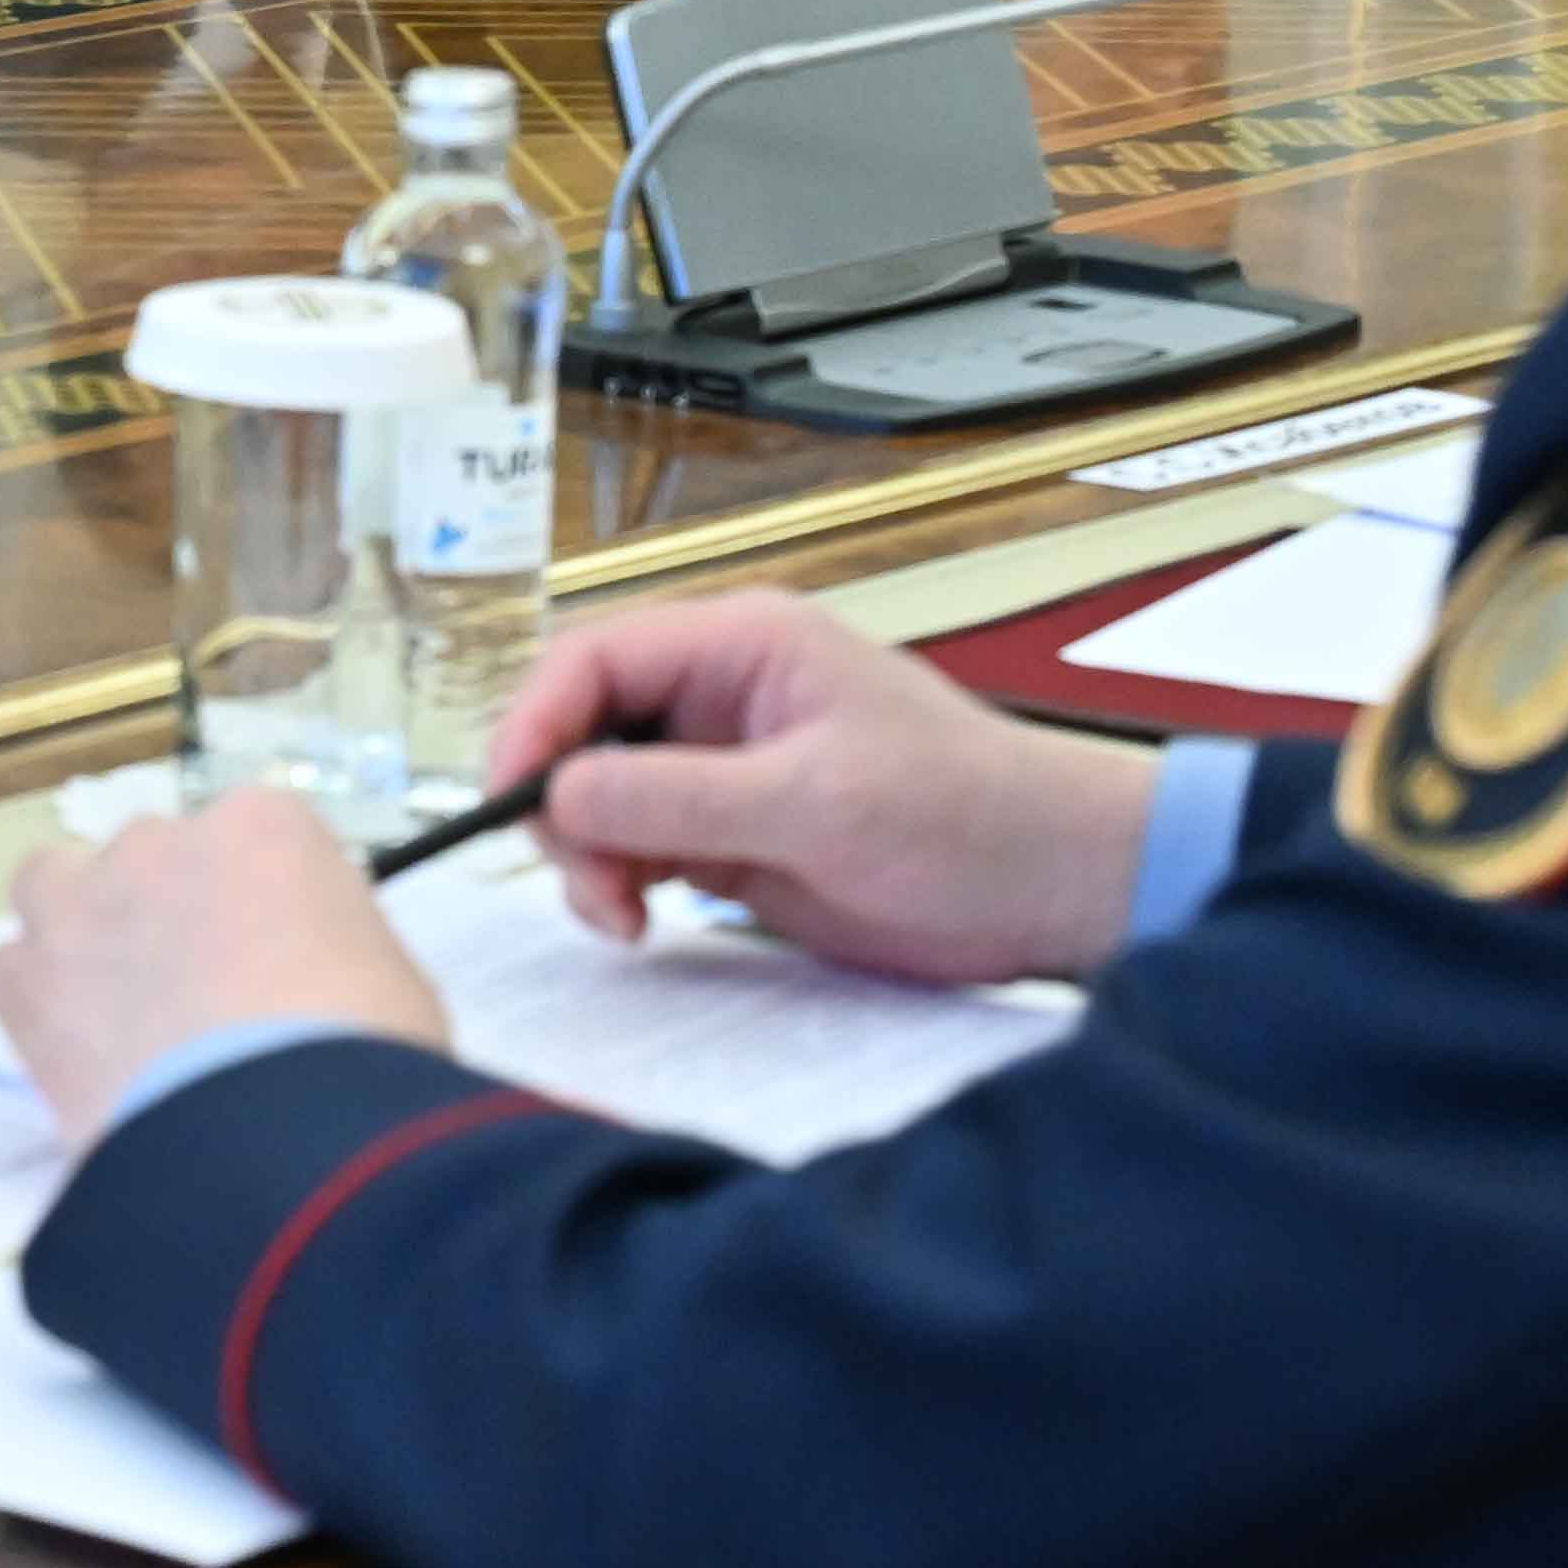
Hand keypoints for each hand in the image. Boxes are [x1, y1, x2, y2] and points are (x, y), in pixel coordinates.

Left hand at [0, 788, 448, 1151]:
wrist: (280, 1132)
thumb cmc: (367, 1055)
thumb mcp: (389, 983)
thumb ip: (331, 953)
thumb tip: (304, 987)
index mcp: (266, 828)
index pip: (252, 843)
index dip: (260, 911)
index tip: (273, 968)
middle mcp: (162, 843)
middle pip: (151, 860)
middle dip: (167, 916)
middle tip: (199, 1001)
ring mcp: (83, 903)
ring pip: (55, 886)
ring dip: (79, 932)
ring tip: (120, 1016)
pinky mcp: (27, 979)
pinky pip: (13, 971)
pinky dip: (38, 1006)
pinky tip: (80, 1060)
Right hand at [485, 592, 1161, 988]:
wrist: (1055, 889)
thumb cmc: (964, 817)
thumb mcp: (813, 802)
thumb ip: (677, 798)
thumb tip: (557, 796)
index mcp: (740, 646)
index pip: (592, 661)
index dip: (535, 725)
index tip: (512, 802)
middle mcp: (718, 697)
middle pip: (581, 730)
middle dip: (561, 806)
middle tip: (590, 884)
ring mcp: (723, 769)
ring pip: (599, 797)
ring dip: (586, 857)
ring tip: (624, 918)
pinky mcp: (734, 836)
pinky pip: (637, 847)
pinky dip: (619, 885)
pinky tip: (640, 921)